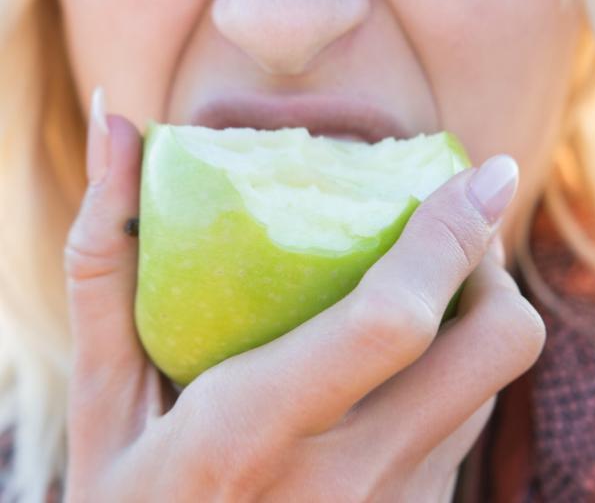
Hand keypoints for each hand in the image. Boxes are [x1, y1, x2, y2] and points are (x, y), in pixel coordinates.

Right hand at [64, 106, 544, 501]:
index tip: (483, 175)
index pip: (389, 321)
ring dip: (474, 311)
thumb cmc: (130, 492)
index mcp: (251, 433)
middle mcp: (346, 483)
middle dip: (487, 266)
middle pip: (493, 347)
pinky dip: (455, 366)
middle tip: (441, 230)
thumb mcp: (100, 391)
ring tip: (420, 276)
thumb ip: (105, 258)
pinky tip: (401, 353)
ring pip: (491, 382)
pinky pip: (467, 423)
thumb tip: (115, 128)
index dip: (448, 236)